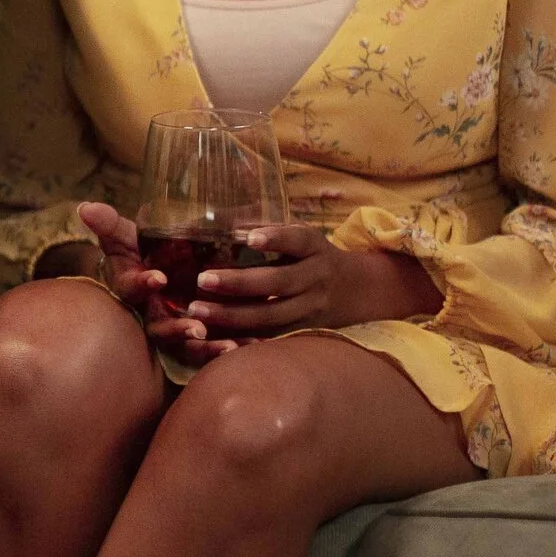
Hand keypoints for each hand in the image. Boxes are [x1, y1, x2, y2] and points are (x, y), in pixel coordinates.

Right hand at [73, 202, 235, 367]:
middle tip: (197, 328)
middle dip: (177, 330)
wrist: (153, 274)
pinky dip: (227, 351)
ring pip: (185, 347)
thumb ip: (109, 223)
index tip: (159, 279)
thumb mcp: (124, 237)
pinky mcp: (194, 339)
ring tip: (228, 347)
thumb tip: (85, 206)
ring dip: (205, 348)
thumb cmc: (137, 254)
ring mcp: (172, 330)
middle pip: (159, 329)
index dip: (144, 285)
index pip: (132, 289)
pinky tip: (252, 346)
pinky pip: (209, 352)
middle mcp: (150, 314)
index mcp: (132, 289)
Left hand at [180, 223, 437, 336]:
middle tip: (202, 280)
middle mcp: (316, 278)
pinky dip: (242, 336)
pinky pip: (271, 337)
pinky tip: (212, 334)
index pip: (298, 241)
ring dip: (232, 315)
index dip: (277, 238)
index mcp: (316, 249)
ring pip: (272, 316)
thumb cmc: (313, 256)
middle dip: (239, 283)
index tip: (251, 237)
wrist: (357, 291)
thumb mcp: (304, 238)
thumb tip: (219, 219)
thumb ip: (271, 232)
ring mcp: (311, 308)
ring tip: (198, 310)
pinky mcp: (302, 330)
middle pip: (279, 282)